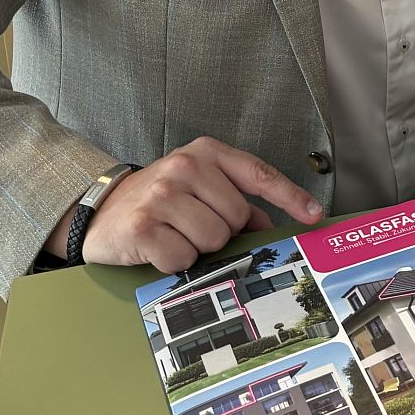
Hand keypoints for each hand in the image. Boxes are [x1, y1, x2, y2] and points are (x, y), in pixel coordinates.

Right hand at [49, 138, 323, 272]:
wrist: (100, 209)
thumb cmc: (158, 198)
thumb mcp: (198, 185)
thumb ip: (234, 197)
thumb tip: (267, 223)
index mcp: (205, 152)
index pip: (258, 174)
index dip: (290, 196)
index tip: (313, 215)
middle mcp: (184, 166)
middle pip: (237, 218)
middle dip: (222, 231)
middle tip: (194, 226)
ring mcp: (162, 195)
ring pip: (213, 240)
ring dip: (198, 248)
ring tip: (175, 234)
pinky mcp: (143, 226)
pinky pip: (183, 259)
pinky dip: (175, 262)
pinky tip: (158, 248)